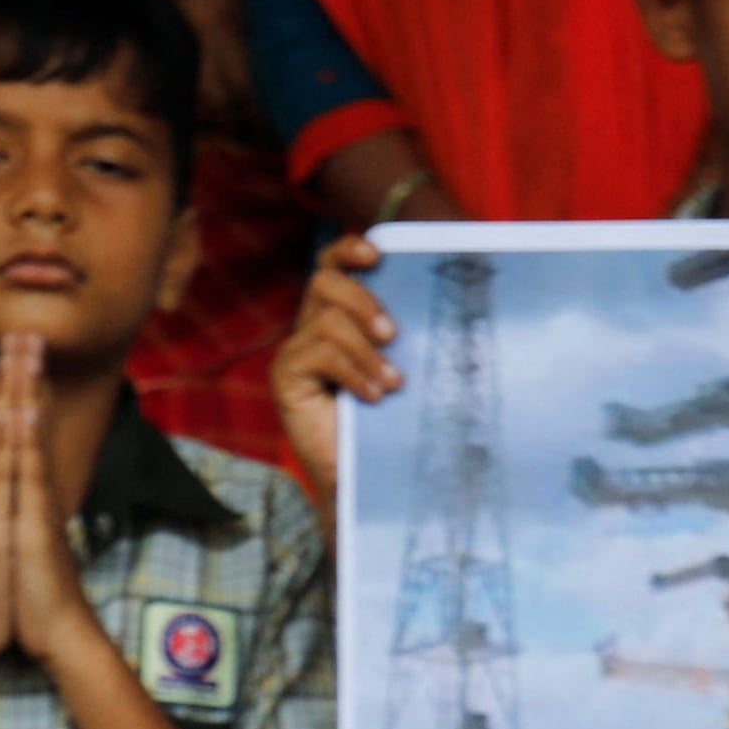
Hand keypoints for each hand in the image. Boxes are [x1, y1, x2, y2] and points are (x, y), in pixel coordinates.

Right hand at [269, 234, 397, 501]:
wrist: (361, 478)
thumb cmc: (386, 423)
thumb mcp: (397, 367)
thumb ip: (400, 337)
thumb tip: (443, 299)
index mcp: (336, 317)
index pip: (332, 265)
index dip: (349, 250)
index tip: (379, 254)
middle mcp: (309, 327)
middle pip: (324, 281)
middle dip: (362, 300)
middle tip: (393, 335)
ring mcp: (294, 352)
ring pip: (326, 320)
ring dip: (365, 349)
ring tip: (392, 382)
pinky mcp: (285, 378)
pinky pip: (319, 354)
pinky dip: (353, 372)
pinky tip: (374, 396)